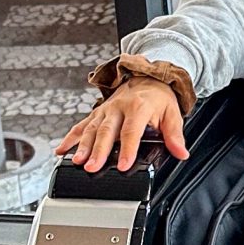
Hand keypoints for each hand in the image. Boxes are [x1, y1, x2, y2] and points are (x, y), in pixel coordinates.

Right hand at [54, 78, 189, 173]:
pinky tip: (61, 149)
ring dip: (82, 146)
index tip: (123, 165)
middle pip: (106, 131)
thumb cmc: (159, 98)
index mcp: (138, 107)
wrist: (147, 77)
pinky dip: (70, 137)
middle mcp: (118, 107)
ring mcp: (105, 110)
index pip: (131, 131)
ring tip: (77, 161)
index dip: (127, 149)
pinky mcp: (97, 113)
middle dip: (98, 151)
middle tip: (92, 167)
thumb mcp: (172, 113)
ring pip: (91, 129)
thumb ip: (174, 135)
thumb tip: (181, 153)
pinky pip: (81, 125)